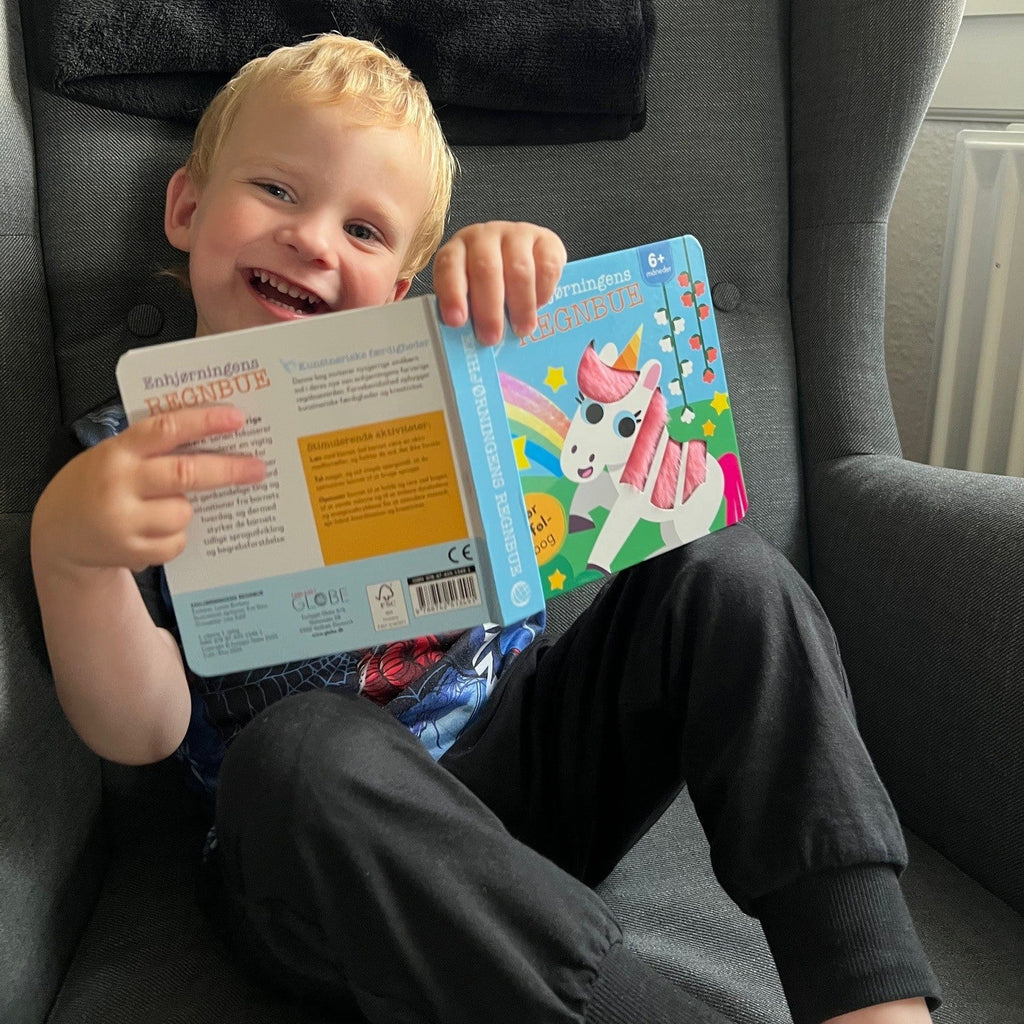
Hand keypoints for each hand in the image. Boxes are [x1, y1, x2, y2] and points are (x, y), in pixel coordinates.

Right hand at [32, 406, 265, 575]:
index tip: (237, 418)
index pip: (166, 428)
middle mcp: (119, 483)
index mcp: (118, 450)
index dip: (204, 421)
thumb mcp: (116, 455)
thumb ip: (154, 447)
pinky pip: (175, 543)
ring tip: (164, 508)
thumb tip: (217, 440)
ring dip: (186, 510)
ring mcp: (123, 520)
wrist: (59, 531)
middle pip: (185, 473)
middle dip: (228, 470)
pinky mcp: (130, 551)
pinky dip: (175, 537)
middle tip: (257, 469)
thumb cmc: (98, 484)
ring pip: (183, 512)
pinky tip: (154, 531)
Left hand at [432, 221, 566, 345]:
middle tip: (491, 338)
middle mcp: (484, 237)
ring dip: (520, 305)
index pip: (449, 267)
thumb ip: (468, 316)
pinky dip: (544, 290)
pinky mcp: (546, 240)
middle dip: (488, 309)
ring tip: (521, 329)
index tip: (457, 322)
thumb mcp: (472, 298)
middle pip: (486, 269)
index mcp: (457, 251)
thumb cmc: (491, 289)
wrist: (525, 260)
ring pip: (519, 269)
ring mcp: (516, 234)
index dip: (452, 294)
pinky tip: (540, 306)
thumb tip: (468, 349)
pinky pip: (547, 266)